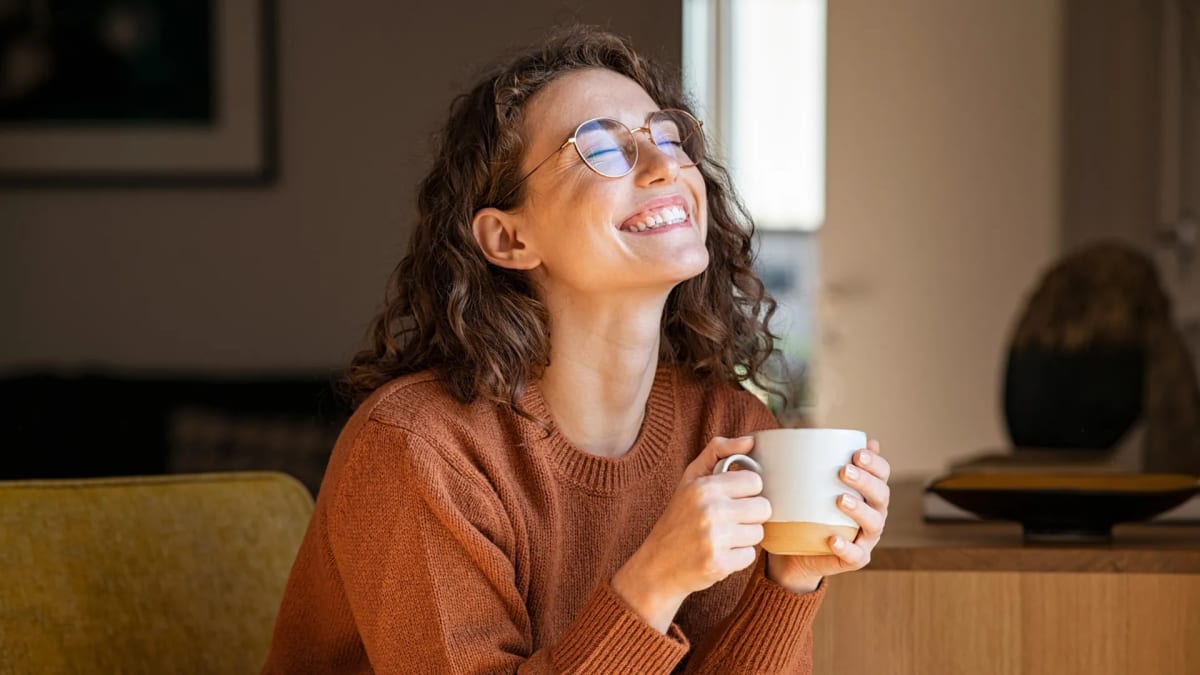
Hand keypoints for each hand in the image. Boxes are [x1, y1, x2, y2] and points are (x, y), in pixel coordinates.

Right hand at [612, 436, 770, 631]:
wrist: (656, 566)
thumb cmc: (677, 518)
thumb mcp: (690, 479)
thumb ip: (718, 452)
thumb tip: (750, 440)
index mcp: (704, 487)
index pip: (755, 482)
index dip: (747, 491)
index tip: (732, 498)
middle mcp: (710, 510)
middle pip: (763, 508)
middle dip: (750, 515)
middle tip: (729, 520)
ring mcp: (715, 539)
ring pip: (759, 533)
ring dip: (744, 537)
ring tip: (722, 538)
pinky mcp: (719, 564)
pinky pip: (750, 556)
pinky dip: (737, 557)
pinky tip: (719, 554)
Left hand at [766, 439, 890, 593]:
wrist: (796, 553)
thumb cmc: (806, 510)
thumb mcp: (809, 484)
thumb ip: (815, 461)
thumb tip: (809, 432)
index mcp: (868, 492)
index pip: (882, 473)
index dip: (875, 462)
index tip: (857, 452)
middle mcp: (874, 513)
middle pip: (881, 495)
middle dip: (866, 481)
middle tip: (844, 471)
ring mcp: (866, 538)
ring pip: (874, 523)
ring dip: (860, 510)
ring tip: (840, 500)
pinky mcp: (855, 559)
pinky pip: (856, 555)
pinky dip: (846, 547)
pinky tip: (833, 539)